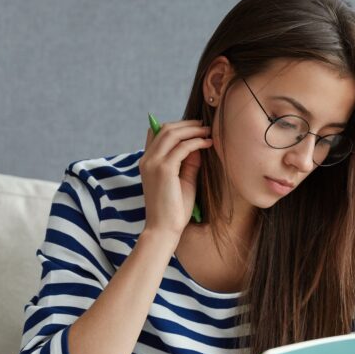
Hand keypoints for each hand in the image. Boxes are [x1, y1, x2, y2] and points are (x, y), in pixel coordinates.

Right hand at [139, 119, 212, 237]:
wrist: (164, 229)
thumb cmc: (174, 208)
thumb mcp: (183, 180)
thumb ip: (188, 162)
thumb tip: (198, 146)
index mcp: (147, 162)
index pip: (156, 133)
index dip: (176, 126)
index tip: (193, 127)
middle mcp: (147, 159)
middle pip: (166, 129)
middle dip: (186, 124)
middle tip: (203, 125)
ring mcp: (153, 163)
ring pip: (173, 134)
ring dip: (192, 130)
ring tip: (207, 131)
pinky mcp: (164, 169)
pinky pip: (182, 147)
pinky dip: (196, 142)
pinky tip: (207, 143)